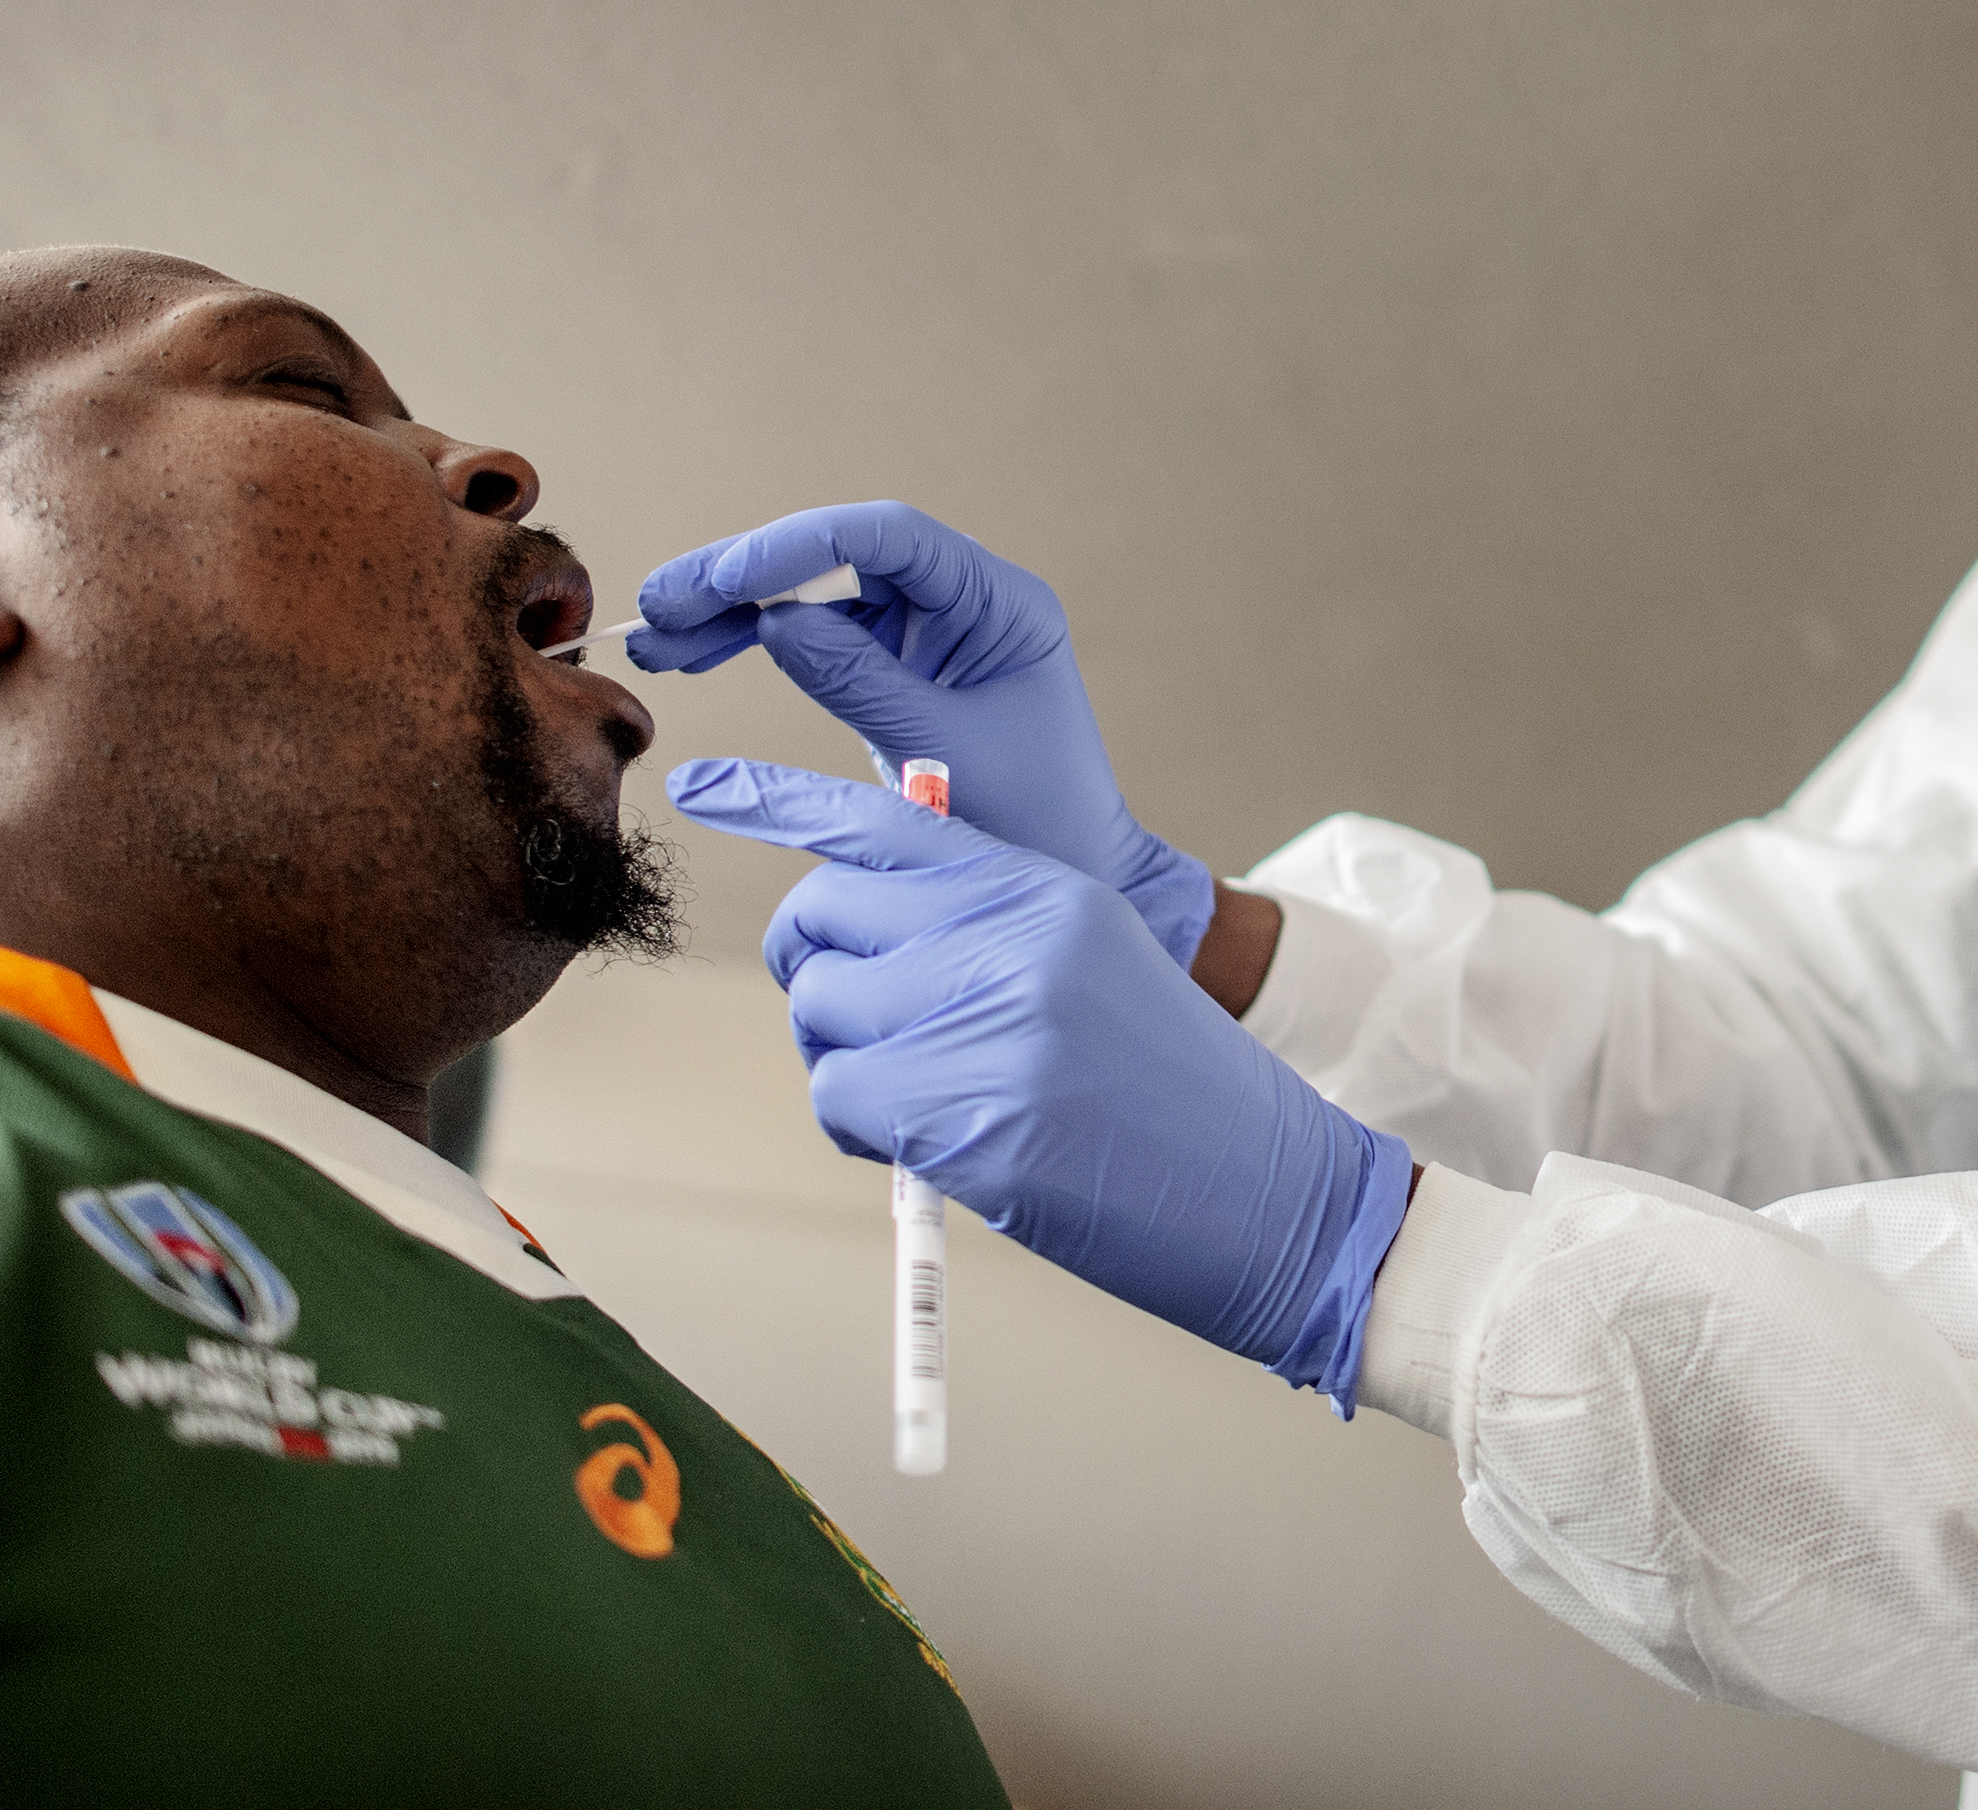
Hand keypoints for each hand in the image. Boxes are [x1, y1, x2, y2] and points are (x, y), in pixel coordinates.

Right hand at [630, 502, 1216, 967]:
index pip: (890, 537)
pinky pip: (815, 635)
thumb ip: (860, 682)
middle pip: (838, 555)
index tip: (726, 580)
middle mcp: (962, 597)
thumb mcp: (940, 751)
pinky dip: (754, 642)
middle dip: (745, 575)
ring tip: (657, 641)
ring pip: (815, 592)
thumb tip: (774, 622)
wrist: (1071, 872)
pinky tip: (693, 655)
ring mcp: (927, 627)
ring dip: (734, 610)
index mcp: (998, 600)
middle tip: (660, 605)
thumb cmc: (1032, 817)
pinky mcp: (897, 663)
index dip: (799, 546)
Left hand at [668, 756, 1411, 1410]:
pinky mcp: (971, 1114)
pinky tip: (936, 1150)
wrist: (1276, 1196)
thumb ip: (986, 934)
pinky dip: (861, 1132)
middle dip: (814, 976)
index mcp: (1044, 887)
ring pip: (820, 1014)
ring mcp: (991, 1019)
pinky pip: (836, 1099)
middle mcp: (1013, 932)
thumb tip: (858, 948)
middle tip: (864, 1035)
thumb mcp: (1094, 970)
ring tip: (928, 1101)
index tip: (700, 782)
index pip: (882, 819)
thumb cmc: (1177, 1097)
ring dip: (844, 1065)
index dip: (777, 798)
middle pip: (821, 917)